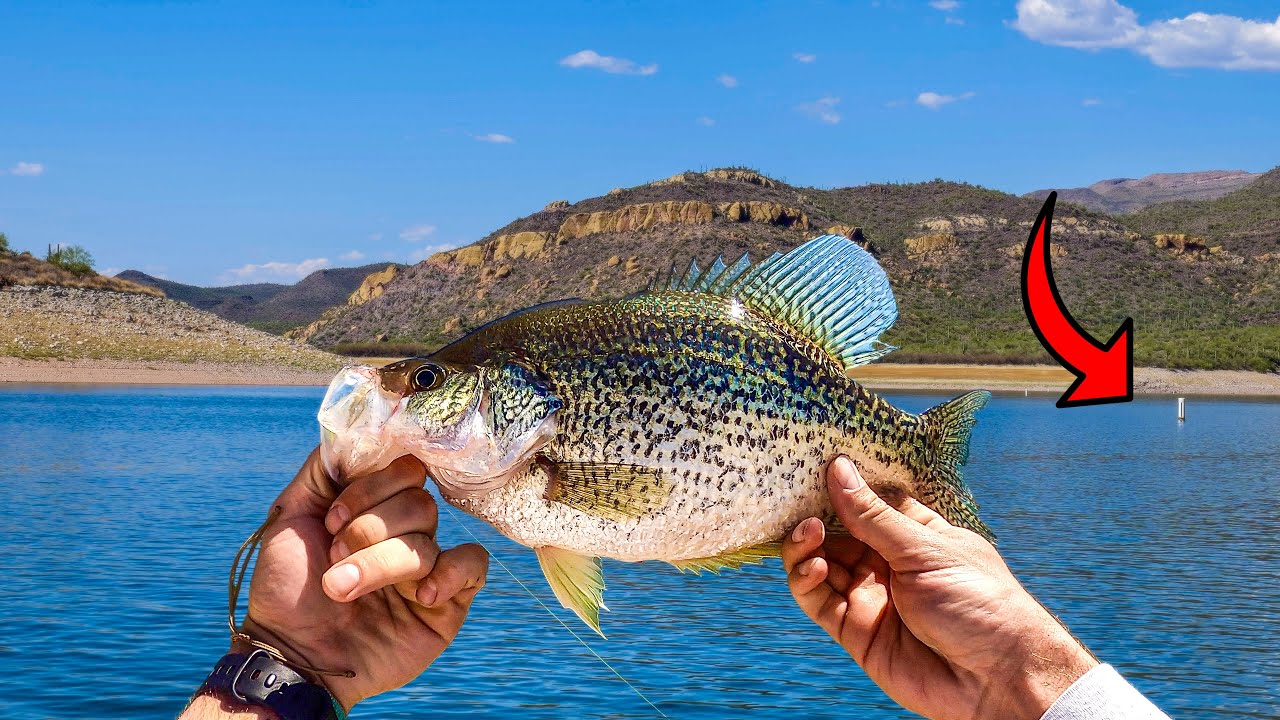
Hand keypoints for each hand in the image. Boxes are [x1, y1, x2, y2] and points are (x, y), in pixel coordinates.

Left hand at [240, 449, 488, 709]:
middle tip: (335, 557)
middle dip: (369, 530)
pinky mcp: (448, 600)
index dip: (371, 488)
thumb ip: (325, 469)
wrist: (290, 652)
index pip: (403, 469)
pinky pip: (473, 565)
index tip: (332, 518)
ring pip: (428, 540)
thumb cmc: (286, 587)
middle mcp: (404, 531)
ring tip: (341, 589)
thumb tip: (355, 430)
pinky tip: (419, 596)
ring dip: (379, 563)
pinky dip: (450, 573)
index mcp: (375, 507)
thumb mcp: (290, 515)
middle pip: (419, 503)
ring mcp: (428, 566)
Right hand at [783, 456, 1097, 719]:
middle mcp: (888, 562)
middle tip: (793, 498)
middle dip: (814, 513)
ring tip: (807, 532)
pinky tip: (813, 566)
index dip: (843, 483)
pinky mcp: (855, 630)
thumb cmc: (980, 604)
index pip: (869, 501)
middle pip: (838, 531)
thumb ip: (874, 516)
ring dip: (806, 545)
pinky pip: (817, 600)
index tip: (813, 461)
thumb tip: (839, 469)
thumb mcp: (926, 550)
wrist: (996, 680)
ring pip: (821, 563)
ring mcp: (870, 595)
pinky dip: (805, 581)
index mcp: (914, 535)